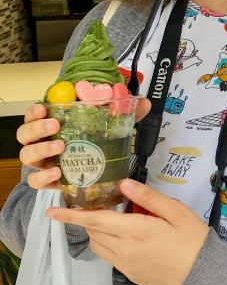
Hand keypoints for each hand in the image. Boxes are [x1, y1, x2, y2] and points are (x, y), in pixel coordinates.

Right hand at [19, 98, 150, 191]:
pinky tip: (58, 173)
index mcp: (52, 123)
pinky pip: (36, 181)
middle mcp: (43, 141)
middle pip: (25, 134)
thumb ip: (125, 113)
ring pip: (27, 156)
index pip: (34, 114)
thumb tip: (144, 103)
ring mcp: (44, 162)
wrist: (98, 170)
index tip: (44, 107)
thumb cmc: (97, 141)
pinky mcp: (49, 180)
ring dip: (41, 150)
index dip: (34, 110)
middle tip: (55, 125)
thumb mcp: (111, 125)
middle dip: (37, 128)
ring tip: (59, 148)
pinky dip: (43, 178)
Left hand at [45, 177, 206, 284]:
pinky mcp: (132, 276)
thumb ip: (149, 198)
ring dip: (98, 233)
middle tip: (95, 206)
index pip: (94, 221)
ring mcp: (127, 266)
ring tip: (114, 221)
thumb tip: (124, 183)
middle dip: (89, 220)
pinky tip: (129, 238)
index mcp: (136, 231)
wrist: (206, 276)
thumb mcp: (177, 212)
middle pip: (94, 234)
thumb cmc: (195, 240)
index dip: (70, 216)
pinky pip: (111, 258)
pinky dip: (110, 245)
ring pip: (99, 247)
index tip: (50, 213)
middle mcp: (126, 250)